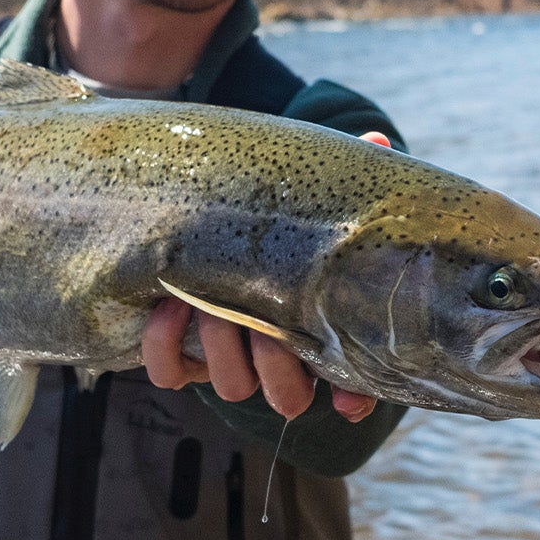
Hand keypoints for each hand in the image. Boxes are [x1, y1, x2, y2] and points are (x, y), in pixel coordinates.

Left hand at [138, 130, 393, 421]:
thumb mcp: (317, 196)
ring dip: (223, 351)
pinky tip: (170, 303)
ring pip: (232, 386)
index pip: (350, 389)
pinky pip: (168, 371)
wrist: (218, 212)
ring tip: (212, 305)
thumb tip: (374, 142)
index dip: (352, 396)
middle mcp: (278, 358)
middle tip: (266, 323)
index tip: (350, 397)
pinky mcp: (180, 351)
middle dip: (277, 364)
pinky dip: (165, 345)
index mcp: (319, 332)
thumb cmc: (284, 212)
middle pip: (288, 396)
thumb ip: (348, 175)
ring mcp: (228, 358)